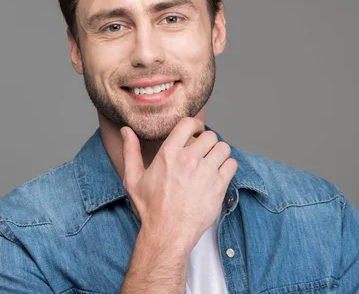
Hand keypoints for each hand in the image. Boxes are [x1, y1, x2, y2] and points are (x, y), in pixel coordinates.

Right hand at [121, 117, 237, 251]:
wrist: (167, 234)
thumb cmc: (150, 208)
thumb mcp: (133, 179)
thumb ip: (130, 151)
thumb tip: (126, 130)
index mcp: (168, 154)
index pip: (188, 124)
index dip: (195, 125)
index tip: (196, 132)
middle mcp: (188, 160)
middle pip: (210, 136)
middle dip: (207, 142)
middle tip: (203, 153)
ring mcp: (205, 172)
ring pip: (223, 148)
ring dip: (219, 153)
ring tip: (212, 163)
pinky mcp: (218, 186)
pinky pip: (232, 164)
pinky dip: (227, 167)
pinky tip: (218, 174)